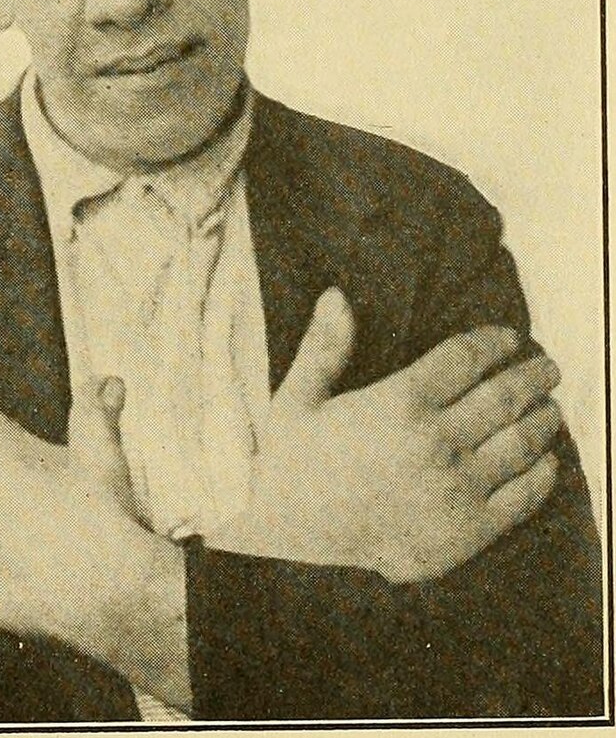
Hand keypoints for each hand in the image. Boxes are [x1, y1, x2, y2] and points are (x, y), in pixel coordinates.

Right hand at [211, 289, 560, 581]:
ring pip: (521, 441)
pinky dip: (542, 473)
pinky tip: (545, 460)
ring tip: (550, 408)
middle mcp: (436, 441)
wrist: (293, 547)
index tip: (508, 336)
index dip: (493, 341)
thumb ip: (323, 347)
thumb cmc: (293, 469)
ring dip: (544, 418)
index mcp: (398, 403)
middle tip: (545, 367)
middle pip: (504, 395)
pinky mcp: (468, 530)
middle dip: (532, 375)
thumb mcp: (296, 400)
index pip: (464, 358)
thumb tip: (336, 295)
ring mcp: (457, 487)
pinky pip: (523, 496)